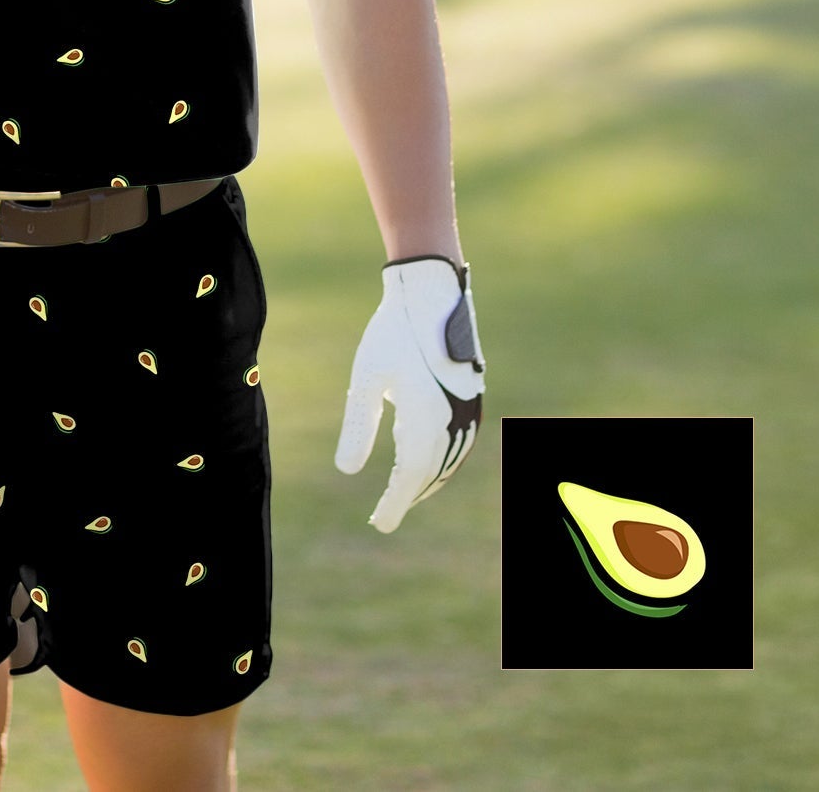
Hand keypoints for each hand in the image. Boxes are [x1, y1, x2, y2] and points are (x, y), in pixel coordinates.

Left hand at [334, 255, 484, 532]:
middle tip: (385, 515)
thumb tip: (346, 471)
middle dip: (408, 495)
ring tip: (403, 493)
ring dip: (426, 480)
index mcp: (427, 419)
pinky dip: (441, 460)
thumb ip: (358, 425)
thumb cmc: (392, 333)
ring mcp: (468, 411)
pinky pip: (459, 443)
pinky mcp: (472, 399)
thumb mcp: (366, 378)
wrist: (430, 294)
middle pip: (431, 473)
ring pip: (449, 461)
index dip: (396, 503)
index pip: (411, 477)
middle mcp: (454, 421)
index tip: (380, 524)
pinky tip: (423, 459)